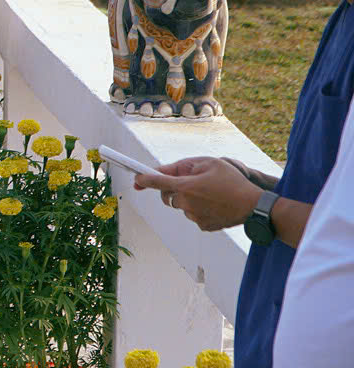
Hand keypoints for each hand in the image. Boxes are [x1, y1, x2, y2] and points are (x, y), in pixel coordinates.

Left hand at [133, 156, 260, 230]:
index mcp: (186, 186)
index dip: (143, 180)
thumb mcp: (209, 163)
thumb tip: (166, 172)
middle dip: (173, 189)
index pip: (157, 182)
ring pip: (181, 206)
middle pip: (168, 196)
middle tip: (190, 183)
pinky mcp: (203, 226)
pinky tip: (214, 204)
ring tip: (209, 193)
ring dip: (188, 199)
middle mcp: (187, 203)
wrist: (254, 205)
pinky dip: (198, 209)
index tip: (136, 180)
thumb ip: (184, 166)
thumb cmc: (232, 180)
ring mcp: (194, 217)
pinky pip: (193, 215)